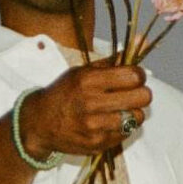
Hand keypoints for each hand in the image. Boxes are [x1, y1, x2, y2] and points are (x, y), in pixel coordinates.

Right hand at [18, 60, 151, 158]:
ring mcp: (94, 126)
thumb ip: (115, 59)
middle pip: (142, 97)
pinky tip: (109, 122)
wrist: (40, 123)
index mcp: (88, 80)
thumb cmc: (65, 93)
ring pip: (137, 116)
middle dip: (140, 93)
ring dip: (132, 112)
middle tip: (131, 93)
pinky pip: (126, 133)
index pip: (134, 76)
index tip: (133, 77)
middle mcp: (91, 103)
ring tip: (119, 109)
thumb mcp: (84, 71)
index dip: (138, 75)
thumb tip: (141, 40)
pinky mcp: (97, 143)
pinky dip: (122, 127)